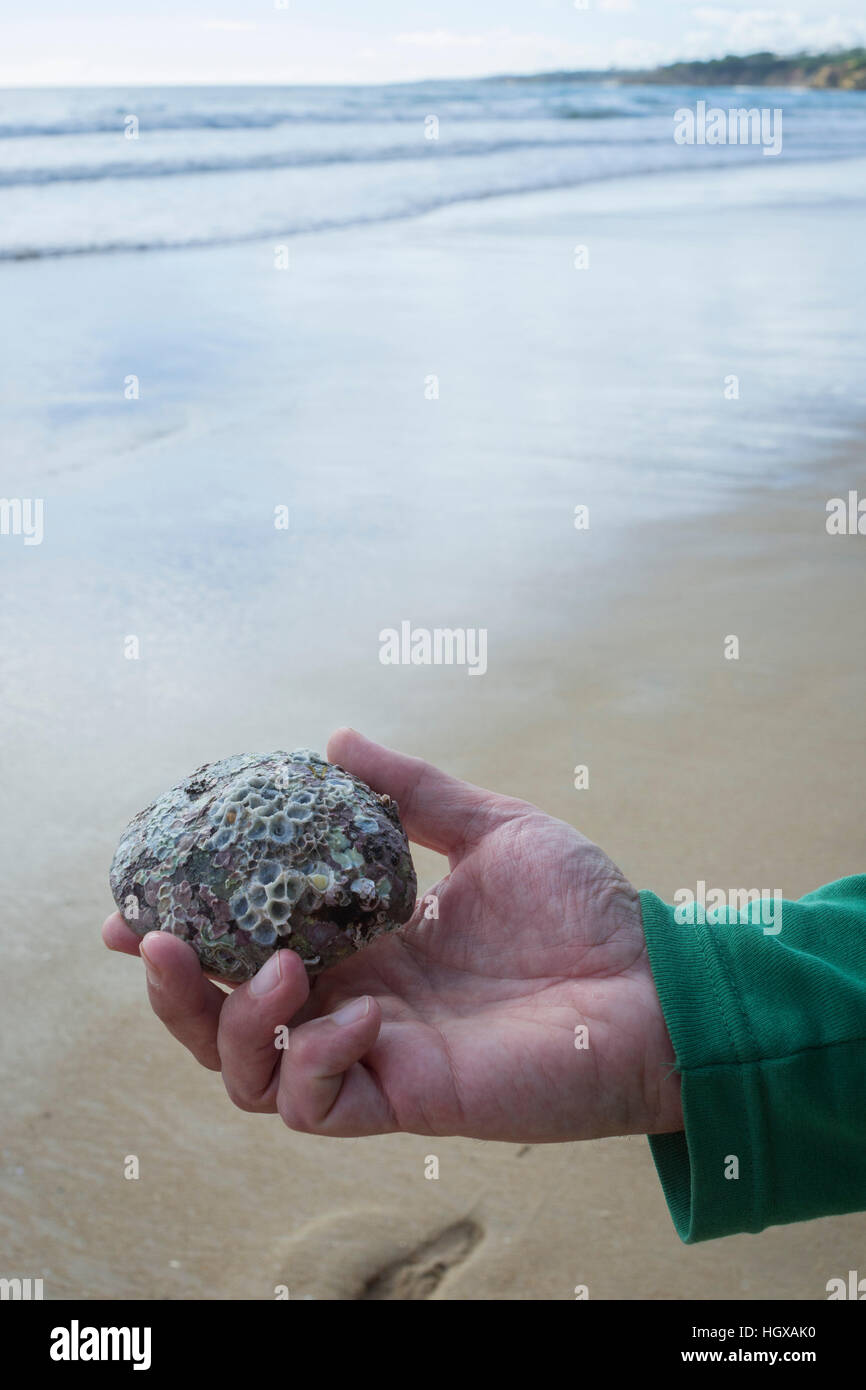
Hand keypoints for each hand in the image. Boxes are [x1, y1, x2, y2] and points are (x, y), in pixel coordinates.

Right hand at [103, 729, 681, 1142]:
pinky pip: (318, 1104)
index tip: (136, 897)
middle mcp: (356, 1004)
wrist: (658, 984)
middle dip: (174, 990)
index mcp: (367, 946)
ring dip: (235, 1022)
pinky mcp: (405, 1098)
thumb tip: (333, 738)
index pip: (251, 948)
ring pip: (250, 1076)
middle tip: (152, 939)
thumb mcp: (491, 827)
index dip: (189, 929)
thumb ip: (413, 791)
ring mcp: (376, 1056)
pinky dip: (317, 1057)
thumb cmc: (587, 908)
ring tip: (275, 969)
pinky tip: (365, 1010)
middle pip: (226, 1022)